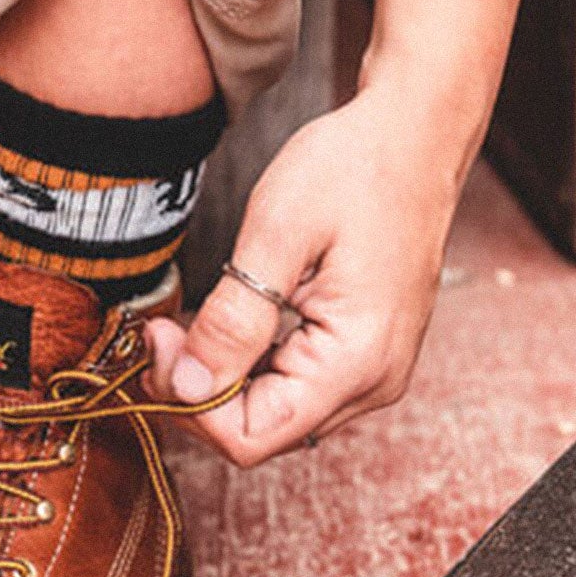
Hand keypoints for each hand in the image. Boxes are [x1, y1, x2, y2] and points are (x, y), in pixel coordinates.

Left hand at [144, 81, 460, 467]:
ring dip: (222, 384)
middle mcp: (372, 386)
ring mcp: (372, 379)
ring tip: (189, 327)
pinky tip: (230, 329)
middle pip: (261, 434)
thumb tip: (185, 387)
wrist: (415, 139)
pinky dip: (251, 371)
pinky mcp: (364, 364)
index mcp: (355, 362)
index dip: (191, 404)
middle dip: (200, 393)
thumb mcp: (278, 231)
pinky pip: (294, 393)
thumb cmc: (356, 169)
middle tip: (163, 332)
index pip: (252, 437)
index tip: (159, 344)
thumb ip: (232, 318)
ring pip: (274, 418)